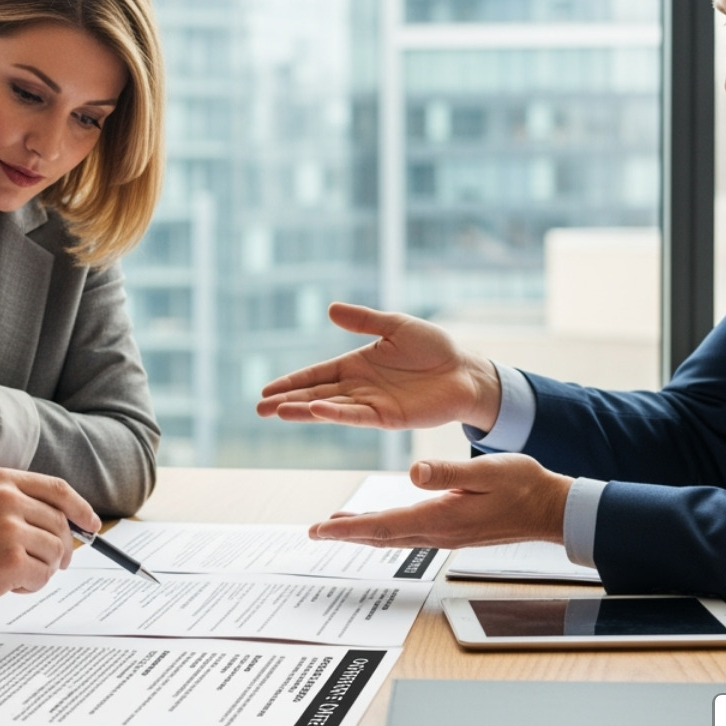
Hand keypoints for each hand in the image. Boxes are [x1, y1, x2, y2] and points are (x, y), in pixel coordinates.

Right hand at [0, 467, 101, 611]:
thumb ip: (14, 503)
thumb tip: (58, 522)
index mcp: (2, 480)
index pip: (58, 490)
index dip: (80, 508)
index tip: (92, 524)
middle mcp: (9, 499)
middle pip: (61, 525)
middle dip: (61, 549)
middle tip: (49, 565)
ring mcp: (11, 529)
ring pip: (55, 552)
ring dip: (42, 570)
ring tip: (14, 576)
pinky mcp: (10, 561)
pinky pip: (42, 576)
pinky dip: (31, 585)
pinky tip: (8, 585)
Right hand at [255, 302, 500, 430]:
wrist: (465, 370)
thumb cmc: (434, 348)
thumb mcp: (395, 326)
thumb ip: (364, 320)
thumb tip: (331, 309)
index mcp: (356, 365)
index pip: (316, 375)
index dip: (291, 382)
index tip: (266, 391)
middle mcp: (359, 387)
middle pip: (315, 395)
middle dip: (287, 401)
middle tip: (259, 409)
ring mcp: (372, 404)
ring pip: (330, 408)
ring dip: (304, 410)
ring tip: (277, 412)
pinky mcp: (388, 417)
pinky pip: (357, 416)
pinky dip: (335, 414)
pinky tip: (316, 411)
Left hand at [307, 454, 571, 548]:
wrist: (550, 510)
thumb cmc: (523, 486)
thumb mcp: (486, 471)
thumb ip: (448, 472)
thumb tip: (413, 473)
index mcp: (441, 518)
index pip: (383, 526)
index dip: (348, 528)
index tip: (320, 529)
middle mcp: (438, 532)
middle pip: (381, 536)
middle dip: (346, 533)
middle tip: (316, 532)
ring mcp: (446, 534)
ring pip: (394, 536)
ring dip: (364, 532)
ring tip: (339, 526)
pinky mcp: (454, 531)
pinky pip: (410, 533)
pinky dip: (387, 529)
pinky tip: (381, 523)